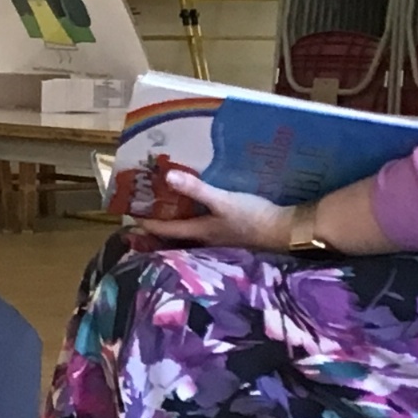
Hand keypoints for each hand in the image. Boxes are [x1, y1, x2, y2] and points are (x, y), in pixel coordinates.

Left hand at [136, 171, 293, 250]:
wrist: (289, 231)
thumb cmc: (255, 218)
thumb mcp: (224, 201)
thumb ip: (197, 190)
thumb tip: (167, 176)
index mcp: (200, 233)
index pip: (165, 230)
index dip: (146, 222)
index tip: (128, 214)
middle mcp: (206, 241)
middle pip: (175, 235)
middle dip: (158, 226)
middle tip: (142, 212)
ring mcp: (220, 240)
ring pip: (190, 234)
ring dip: (176, 224)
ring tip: (165, 210)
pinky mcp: (233, 235)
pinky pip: (205, 230)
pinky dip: (194, 221)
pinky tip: (197, 212)